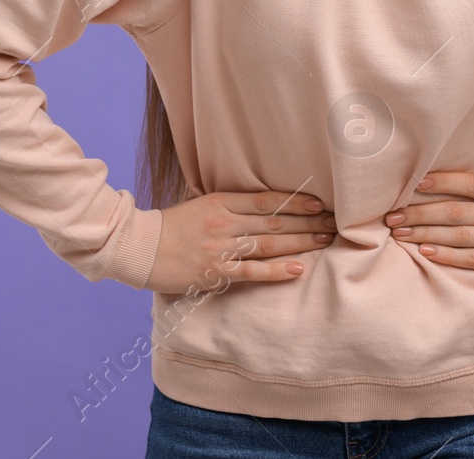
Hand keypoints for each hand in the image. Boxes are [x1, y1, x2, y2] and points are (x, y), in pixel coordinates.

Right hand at [146, 190, 337, 294]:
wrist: (139, 248)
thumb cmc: (170, 226)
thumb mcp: (198, 204)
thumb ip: (227, 205)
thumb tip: (260, 205)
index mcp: (220, 202)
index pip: (267, 200)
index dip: (296, 201)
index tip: (319, 203)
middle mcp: (224, 223)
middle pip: (275, 222)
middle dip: (308, 223)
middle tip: (334, 223)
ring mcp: (220, 248)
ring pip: (269, 244)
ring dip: (301, 243)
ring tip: (325, 241)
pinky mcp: (215, 272)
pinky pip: (253, 271)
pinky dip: (277, 270)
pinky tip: (298, 268)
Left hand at [383, 171, 473, 285]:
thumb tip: (443, 188)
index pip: (467, 182)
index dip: (439, 182)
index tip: (413, 184)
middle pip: (453, 211)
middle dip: (418, 213)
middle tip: (392, 216)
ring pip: (457, 234)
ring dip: (424, 233)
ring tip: (400, 234)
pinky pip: (471, 258)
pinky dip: (446, 254)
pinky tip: (425, 251)